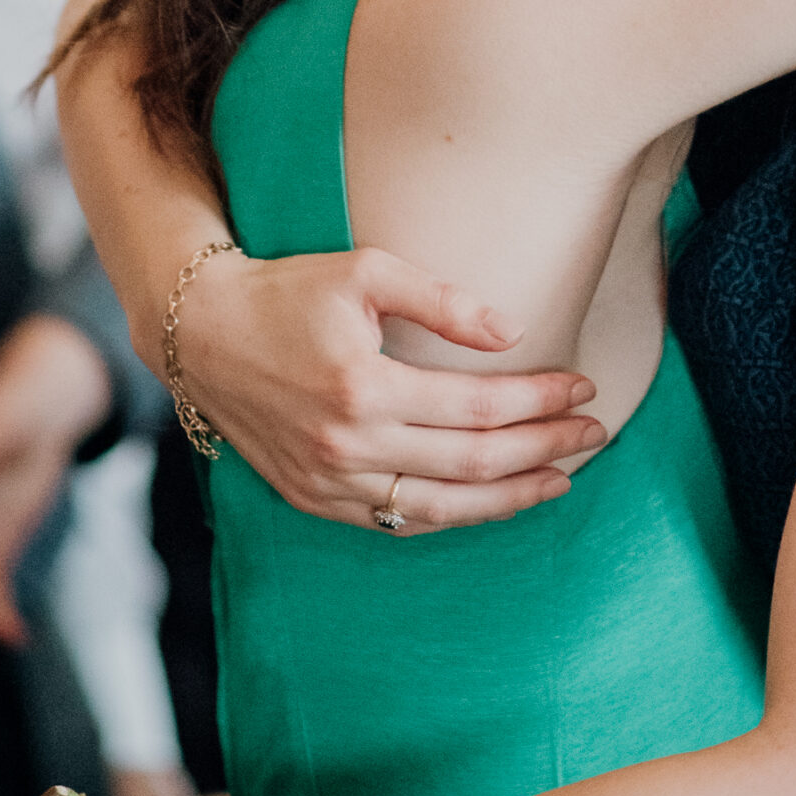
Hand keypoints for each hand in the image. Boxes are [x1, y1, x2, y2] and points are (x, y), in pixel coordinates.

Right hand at [175, 248, 604, 532]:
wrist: (201, 334)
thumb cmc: (287, 290)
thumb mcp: (365, 271)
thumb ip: (443, 300)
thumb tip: (513, 334)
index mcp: (364, 387)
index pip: (480, 406)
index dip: (541, 400)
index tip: (585, 387)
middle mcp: (347, 445)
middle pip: (473, 463)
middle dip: (545, 448)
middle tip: (594, 432)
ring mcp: (328, 482)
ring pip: (441, 508)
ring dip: (510, 498)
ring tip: (561, 479)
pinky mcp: (312, 498)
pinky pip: (396, 523)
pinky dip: (452, 516)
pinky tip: (491, 501)